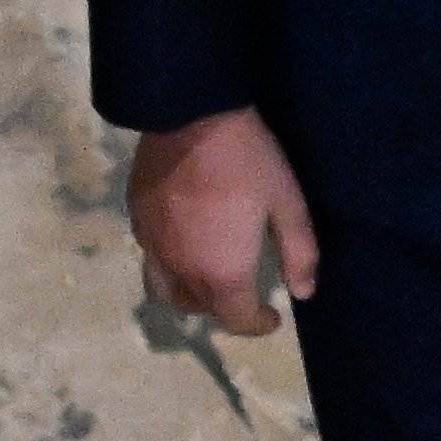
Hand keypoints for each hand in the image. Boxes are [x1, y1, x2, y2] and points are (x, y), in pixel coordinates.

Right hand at [129, 107, 320, 334]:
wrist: (191, 115)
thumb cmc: (248, 161)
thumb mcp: (287, 204)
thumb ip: (299, 253)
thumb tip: (304, 293)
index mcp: (223, 272)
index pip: (237, 320)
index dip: (256, 325)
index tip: (272, 317)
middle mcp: (183, 270)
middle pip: (201, 308)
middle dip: (225, 308)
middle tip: (244, 292)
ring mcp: (153, 246)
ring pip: (166, 292)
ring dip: (189, 296)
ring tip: (206, 280)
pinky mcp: (137, 220)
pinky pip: (150, 258)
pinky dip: (167, 265)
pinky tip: (180, 243)